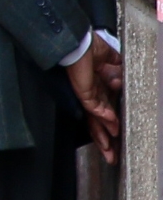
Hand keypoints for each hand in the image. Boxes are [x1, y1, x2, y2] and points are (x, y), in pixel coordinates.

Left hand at [68, 39, 122, 165]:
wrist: (76, 42)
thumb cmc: (88, 48)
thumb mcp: (109, 60)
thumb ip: (117, 70)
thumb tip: (123, 77)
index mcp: (96, 90)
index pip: (105, 112)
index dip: (111, 125)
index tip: (117, 138)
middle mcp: (91, 96)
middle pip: (98, 123)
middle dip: (106, 141)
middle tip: (111, 157)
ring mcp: (86, 95)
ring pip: (95, 120)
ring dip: (104, 135)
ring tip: (109, 151)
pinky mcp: (83, 91)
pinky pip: (94, 106)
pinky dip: (105, 115)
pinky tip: (112, 123)